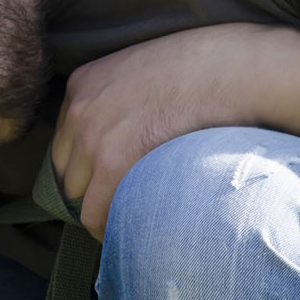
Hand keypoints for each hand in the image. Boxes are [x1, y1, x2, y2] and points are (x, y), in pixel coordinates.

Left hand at [51, 23, 284, 238]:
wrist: (233, 70)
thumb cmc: (205, 67)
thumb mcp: (144, 69)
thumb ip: (121, 97)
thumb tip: (125, 132)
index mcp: (83, 84)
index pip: (66, 142)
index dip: (87, 165)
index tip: (108, 178)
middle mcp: (78, 110)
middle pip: (67, 171)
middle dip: (91, 187)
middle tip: (123, 199)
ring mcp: (91, 138)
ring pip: (78, 196)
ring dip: (102, 207)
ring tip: (132, 216)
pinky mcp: (113, 164)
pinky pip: (95, 214)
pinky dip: (108, 228)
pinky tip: (130, 232)